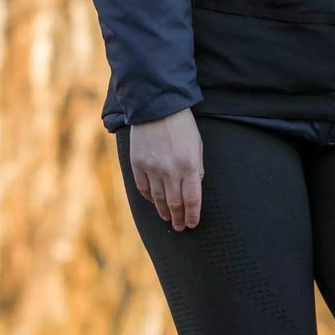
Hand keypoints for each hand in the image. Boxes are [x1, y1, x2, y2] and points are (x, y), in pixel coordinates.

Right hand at [129, 108, 203, 230]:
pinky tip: (154, 203)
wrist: (156, 106)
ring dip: (164, 212)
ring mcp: (151, 168)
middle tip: (180, 227)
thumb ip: (196, 168)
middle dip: (178, 218)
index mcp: (188, 166)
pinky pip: (143, 188)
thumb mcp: (197, 146)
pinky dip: (149, 198)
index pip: (191, 200)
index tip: (192, 224)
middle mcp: (170, 171)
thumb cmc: (182, 125)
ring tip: (168, 219)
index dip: (192, 215)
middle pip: (174, 203)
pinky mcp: (137, 164)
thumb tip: (194, 187)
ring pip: (158, 199)